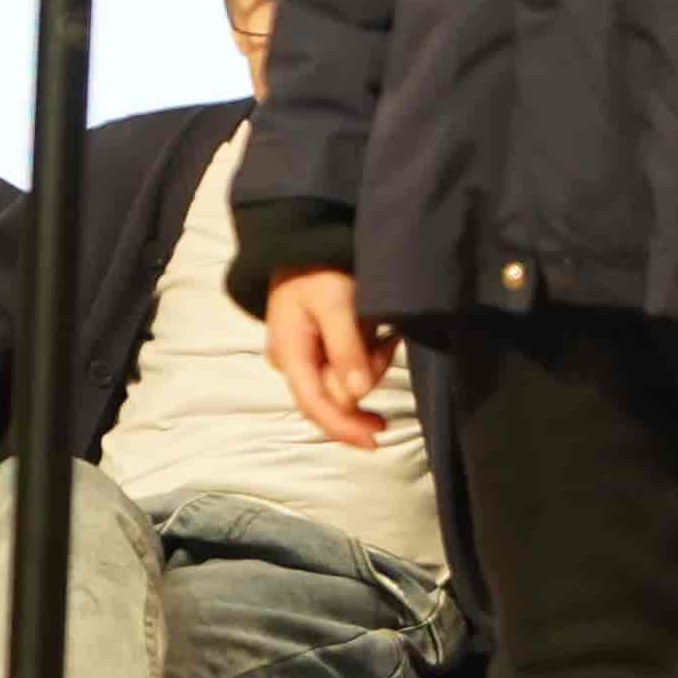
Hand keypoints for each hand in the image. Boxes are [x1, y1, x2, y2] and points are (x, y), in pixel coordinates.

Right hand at [264, 265, 392, 449]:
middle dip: (367, 376)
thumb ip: (345, 348)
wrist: (306, 238)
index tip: (376, 439)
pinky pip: (348, 365)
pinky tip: (380, 333)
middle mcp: (293, 362)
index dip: (344, 428)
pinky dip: (369, 354)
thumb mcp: (334, 302)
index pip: (315, 405)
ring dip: (371, 362)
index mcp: (290, 354)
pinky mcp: (320, 347)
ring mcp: (305, 355)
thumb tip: (358, 395)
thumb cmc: (317, 267)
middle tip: (387, 343)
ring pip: (346, 381)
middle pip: (335, 396)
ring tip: (383, 331)